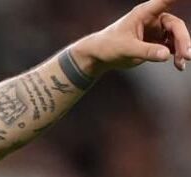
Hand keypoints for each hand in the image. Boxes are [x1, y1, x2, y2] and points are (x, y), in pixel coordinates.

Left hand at [73, 0, 190, 75]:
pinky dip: (176, 55)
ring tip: (182, 64)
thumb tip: (167, 55)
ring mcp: (156, 30)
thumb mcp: (126, 49)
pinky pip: (172, 47)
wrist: (100, 56)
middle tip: (187, 55)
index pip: (165, 0)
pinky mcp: (156, 42)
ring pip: (176, 37)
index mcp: (145, 13)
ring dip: (181, 49)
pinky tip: (179, 65)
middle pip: (176, 25)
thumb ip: (146, 51)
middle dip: (183, 40)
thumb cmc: (109, 46)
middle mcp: (153, 19)